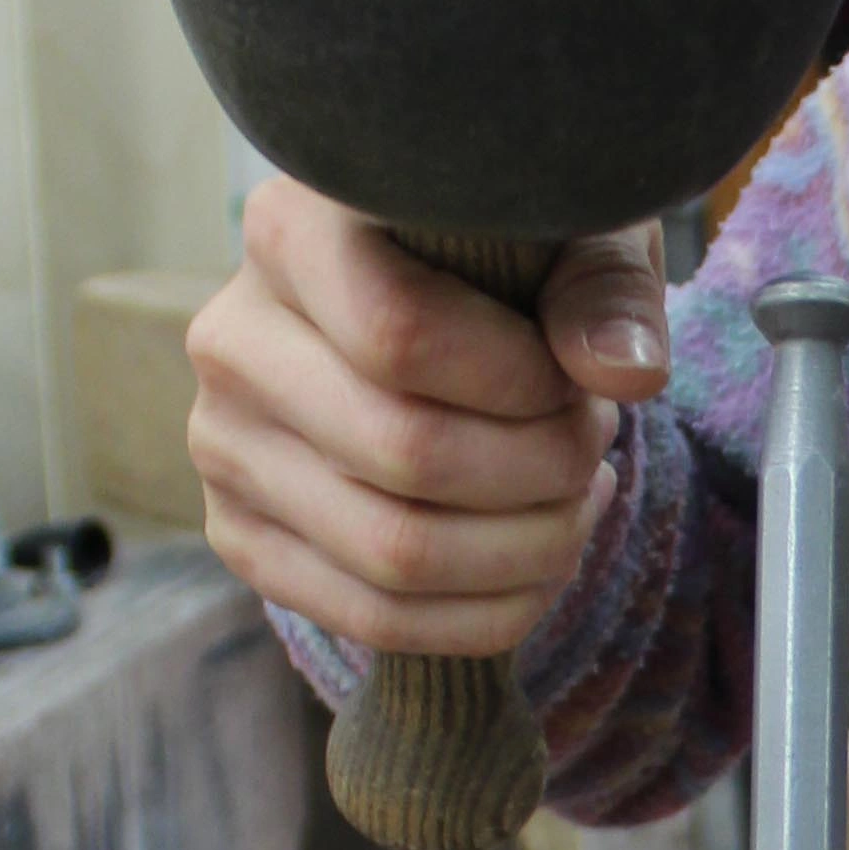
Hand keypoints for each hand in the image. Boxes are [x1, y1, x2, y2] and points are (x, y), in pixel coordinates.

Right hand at [185, 179, 667, 657]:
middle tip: (589, 442)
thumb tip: (625, 375)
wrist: (419, 309)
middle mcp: (232, 340)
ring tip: (573, 496)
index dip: (519, 381)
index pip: (400, 333)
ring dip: (528, 548)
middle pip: (406, 453)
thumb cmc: (502, 260)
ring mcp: (222, 446)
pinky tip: (539, 559)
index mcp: (289, 230)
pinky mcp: (239, 536)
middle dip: (540, 469)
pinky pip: (372, 619)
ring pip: (394, 553)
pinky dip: (487, 613)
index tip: (573, 381)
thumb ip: (604, 288)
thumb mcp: (570, 234)